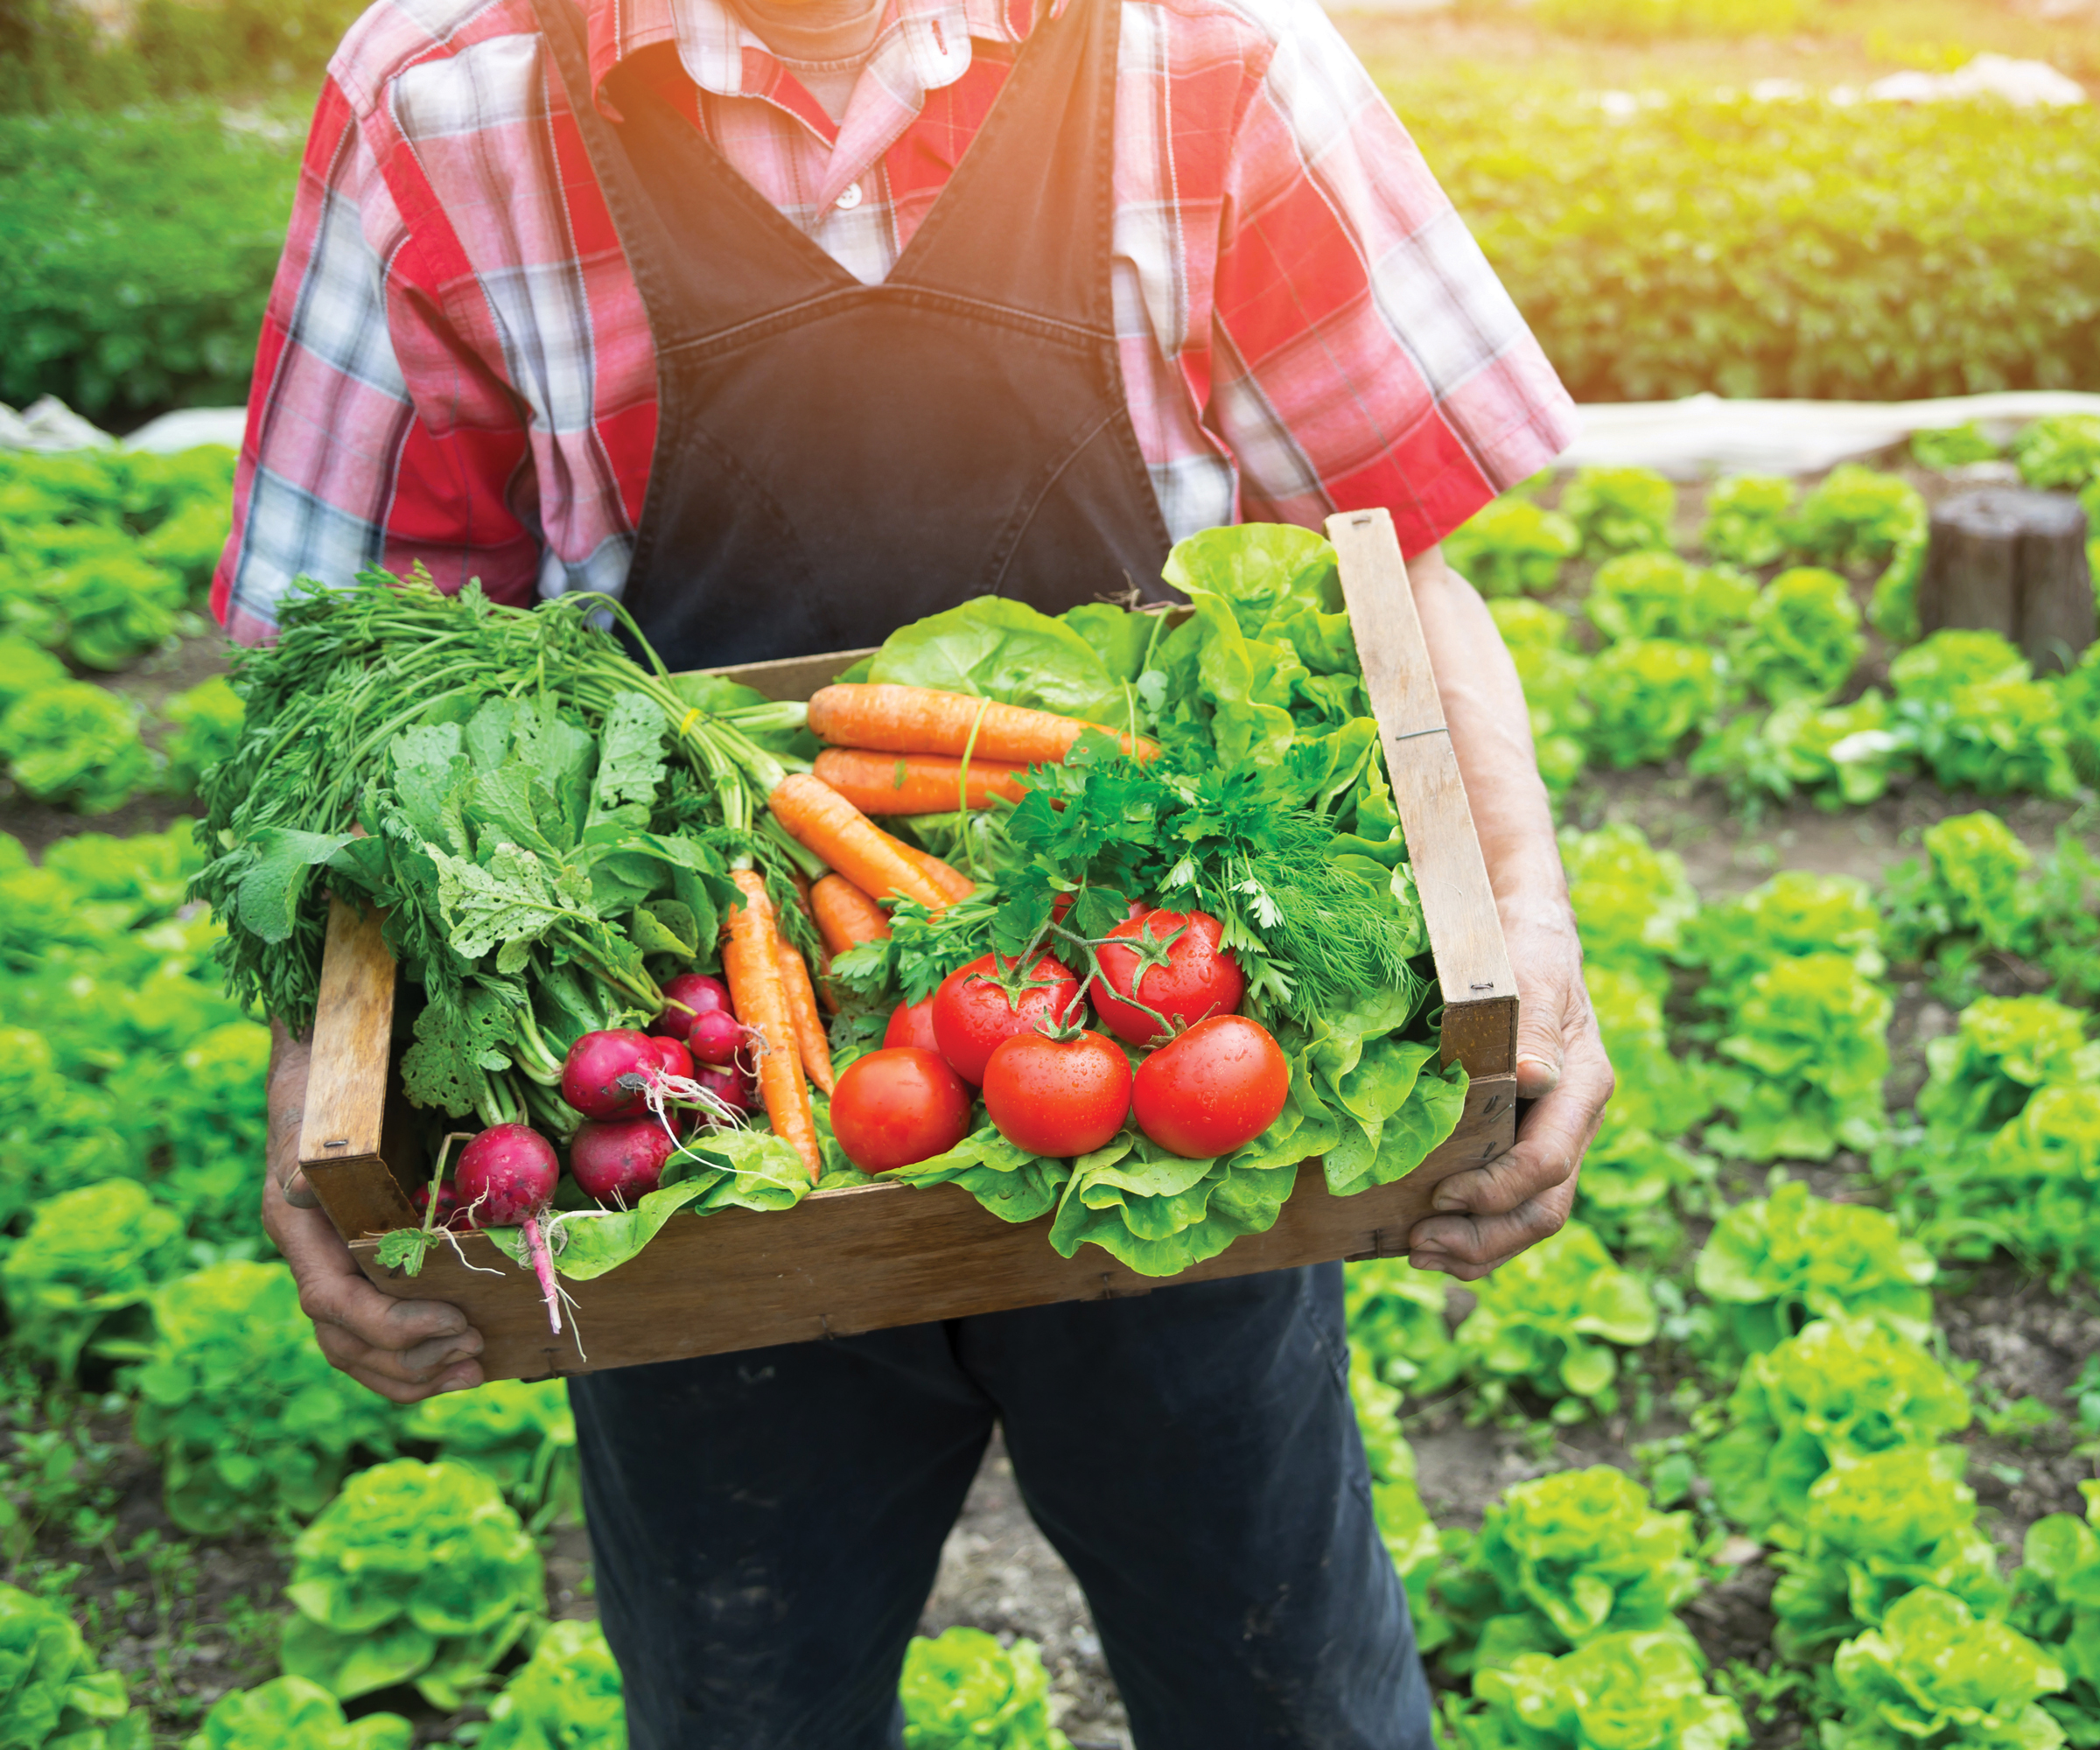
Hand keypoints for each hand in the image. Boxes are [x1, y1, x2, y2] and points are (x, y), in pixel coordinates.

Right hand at [265, 1023, 485, 1401]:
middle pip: (346, 1341)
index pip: (333, 1304)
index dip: (391, 1325)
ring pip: (358, 1349)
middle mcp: (312, 1261)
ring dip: (415, 1371)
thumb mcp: (319, 1118)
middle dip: (410, 1358)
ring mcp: (333, 1270)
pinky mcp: (362, 1270)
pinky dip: (415, 1354)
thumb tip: (300, 1184)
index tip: (454, 1321)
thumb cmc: (329, 1094)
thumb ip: (311, 1157)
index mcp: (299, 1234)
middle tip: (475, 1349)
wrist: (322, 1075)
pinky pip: (377, 1332)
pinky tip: (461, 1359)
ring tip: (473, 1367)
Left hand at [1406, 900, 1612, 1280]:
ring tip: (1418, 1253)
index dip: (1496, 1192)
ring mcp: (1544, 1134)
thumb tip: (1536, 1078)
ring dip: (1475, 1246)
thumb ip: (1537, 1026)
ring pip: (1526, 1216)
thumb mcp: (1532, 975)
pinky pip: (1504, 1199)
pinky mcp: (1515, 1138)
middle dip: (1483, 1239)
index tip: (1440, 1196)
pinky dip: (1469, 1227)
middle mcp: (1569, 1121)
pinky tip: (1424, 1236)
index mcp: (1581, 1087)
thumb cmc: (1522, 948)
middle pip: (1542, 1208)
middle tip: (1420, 1246)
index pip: (1548, 1164)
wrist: (1518, 932)